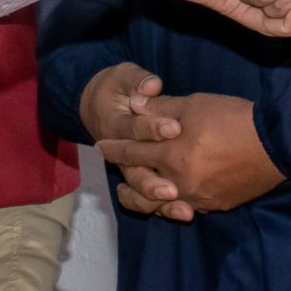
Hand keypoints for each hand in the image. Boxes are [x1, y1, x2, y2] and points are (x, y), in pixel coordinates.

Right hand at [80, 63, 187, 218]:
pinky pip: (151, 201)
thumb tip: (150, 85)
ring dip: (161, 204)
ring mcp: (133, 170)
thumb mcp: (124, 78)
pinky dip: (168, 209)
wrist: (100, 108)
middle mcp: (122, 155)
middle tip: (173, 189)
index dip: (154, 128)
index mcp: (116, 128)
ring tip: (185, 211)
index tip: (175, 128)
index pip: (135, 130)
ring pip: (142, 194)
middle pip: (136, 172)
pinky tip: (190, 213)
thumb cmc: (115, 89)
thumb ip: (137, 81)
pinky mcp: (146, 179)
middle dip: (154, 182)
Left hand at [95, 90, 283, 222]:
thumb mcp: (196, 105)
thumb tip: (135, 106)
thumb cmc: (235, 118)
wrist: (278, 145)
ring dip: (146, 198)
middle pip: (141, 185)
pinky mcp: (215, 205)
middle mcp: (179, 181)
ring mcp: (197, 198)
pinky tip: (173, 196)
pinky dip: (175, 202)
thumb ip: (162, 109)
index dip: (115, 148)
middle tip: (114, 171)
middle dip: (125, 177)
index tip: (101, 146)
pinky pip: (187, 206)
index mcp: (172, 154)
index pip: (133, 152)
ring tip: (137, 193)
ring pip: (161, 204)